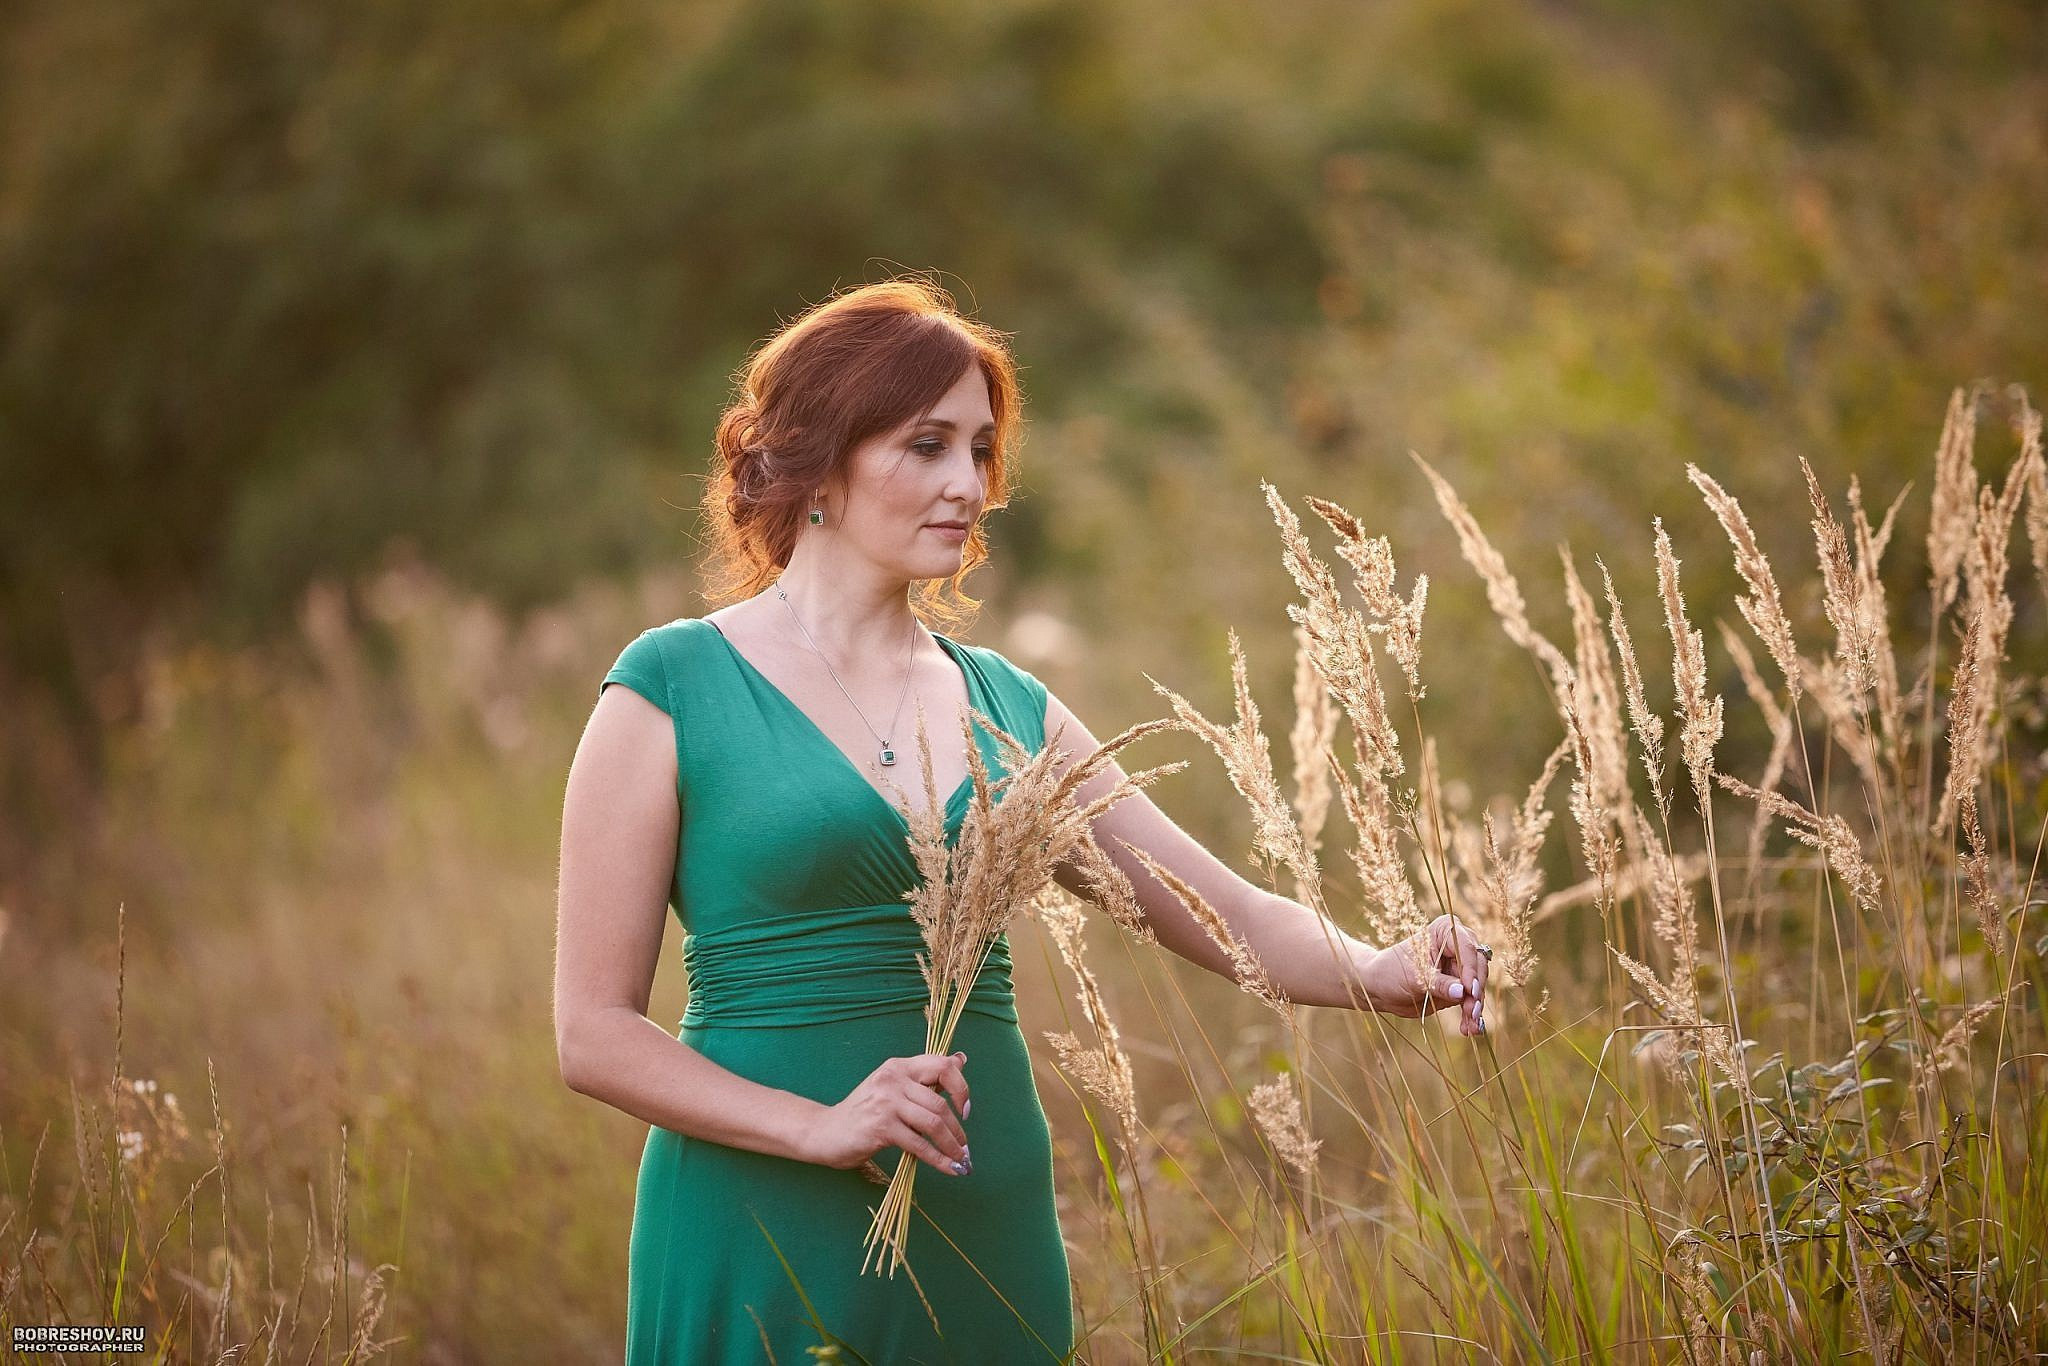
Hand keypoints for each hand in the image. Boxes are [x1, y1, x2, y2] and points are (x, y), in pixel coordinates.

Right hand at [806, 1051, 973, 1175]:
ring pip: (933, 1123)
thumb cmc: (863, 1112)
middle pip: (940, 1102)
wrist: (825, 1132)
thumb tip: (961, 1060)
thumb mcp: (893, 1088)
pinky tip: (949, 1168)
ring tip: (960, 1159)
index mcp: (898, 1066)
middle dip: (958, 1129)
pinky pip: (919, 1145)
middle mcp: (893, 1079)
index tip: (966, 1110)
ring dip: (952, 1145)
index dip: (961, 1088)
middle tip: (964, 1147)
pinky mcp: (881, 1127)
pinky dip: (939, 1159)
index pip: (941, 1066)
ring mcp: (886, 1102)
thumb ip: (924, 1078)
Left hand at [1355, 915, 1489, 1034]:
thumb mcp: (1415, 977)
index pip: (1466, 948)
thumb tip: (1461, 993)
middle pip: (1477, 967)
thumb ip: (1439, 984)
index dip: (1470, 970)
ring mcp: (1458, 967)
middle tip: (1472, 1012)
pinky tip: (1469, 1029)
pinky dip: (1470, 1014)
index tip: (1469, 990)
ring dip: (1475, 1007)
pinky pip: (1470, 1000)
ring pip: (1476, 986)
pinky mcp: (1458, 987)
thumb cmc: (1392, 972)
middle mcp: (1456, 946)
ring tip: (1471, 1027)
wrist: (1380, 988)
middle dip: (1475, 991)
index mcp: (1445, 931)